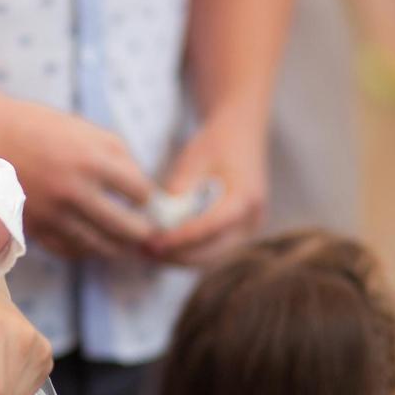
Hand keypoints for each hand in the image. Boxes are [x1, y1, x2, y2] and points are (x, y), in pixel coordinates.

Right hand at [0, 100, 156, 258]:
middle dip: (143, 231)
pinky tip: (91, 242)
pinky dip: (85, 249)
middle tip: (147, 231)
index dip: (146, 196)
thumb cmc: (41, 128)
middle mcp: (75, 191)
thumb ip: (118, 157)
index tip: (142, 198)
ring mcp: (54, 214)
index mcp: (92, 160)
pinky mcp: (35, 228)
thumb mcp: (85, 130)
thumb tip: (141, 191)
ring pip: (100, 246)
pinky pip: (71, 250)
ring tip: (123, 242)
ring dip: (117, 246)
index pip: (140, 192)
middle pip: (127, 227)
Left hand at [145, 115, 266, 265]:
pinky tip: (161, 246)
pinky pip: (209, 252)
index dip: (180, 238)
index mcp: (245, 198)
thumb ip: (178, 194)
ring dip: (178, 258)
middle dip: (176, 255)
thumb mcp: (192, 162)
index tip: (152, 243)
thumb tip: (158, 224)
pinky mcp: (235, 235)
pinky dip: (186, 252)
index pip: (211, 227)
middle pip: (211, 252)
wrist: (240, 135)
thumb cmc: (214, 145)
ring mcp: (246, 231)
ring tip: (146, 250)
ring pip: (209, 258)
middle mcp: (251, 221)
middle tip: (143, 250)